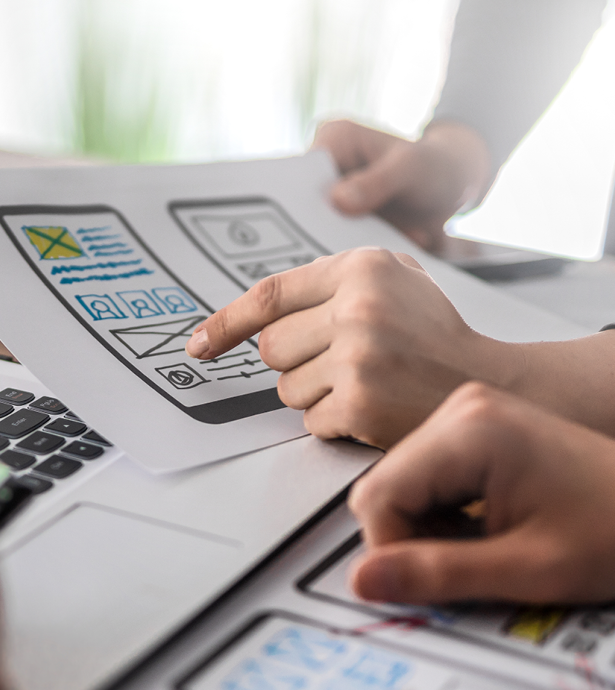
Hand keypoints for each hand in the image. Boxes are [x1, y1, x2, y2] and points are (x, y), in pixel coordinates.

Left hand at [186, 248, 515, 447]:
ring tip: (363, 383)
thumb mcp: (395, 280)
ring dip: (314, 394)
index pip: (269, 295)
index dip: (226, 323)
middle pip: (271, 348)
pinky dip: (333, 422)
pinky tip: (370, 409)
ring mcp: (358, 357)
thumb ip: (333, 280)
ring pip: (286, 388)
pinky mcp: (359, 404)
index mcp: (362, 268)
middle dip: (294, 361)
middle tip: (339, 362)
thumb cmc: (432, 333)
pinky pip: (310, 420)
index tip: (198, 345)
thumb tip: (257, 309)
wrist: (491, 383)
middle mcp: (358, 308)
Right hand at [313, 119, 490, 250]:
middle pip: (303, 206)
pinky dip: (353, 254)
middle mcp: (323, 168)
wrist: (451, 191)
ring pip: (316, 230)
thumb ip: (376, 183)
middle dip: (321, 230)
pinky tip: (380, 254)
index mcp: (332, 139)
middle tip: (350, 247)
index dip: (300, 202)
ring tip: (376, 248)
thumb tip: (336, 201)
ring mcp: (329, 198)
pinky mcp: (340, 223)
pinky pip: (334, 243)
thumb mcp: (411, 169)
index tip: (318, 225)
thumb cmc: (434, 167)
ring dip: (342, 244)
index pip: (299, 174)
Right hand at [348, 383, 614, 604]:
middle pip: (382, 487)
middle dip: (411, 538)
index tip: (433, 581)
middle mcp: (461, 410)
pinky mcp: (473, 428)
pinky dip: (441, 512)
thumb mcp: (529, 569)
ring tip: (485, 546)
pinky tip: (483, 526)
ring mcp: (466, 414)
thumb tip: (364, 579)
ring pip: (398, 483)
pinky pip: (422, 476)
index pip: (377, 497)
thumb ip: (440, 575)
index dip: (394, 551)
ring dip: (427, 527)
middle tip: (469, 565)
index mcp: (470, 431)